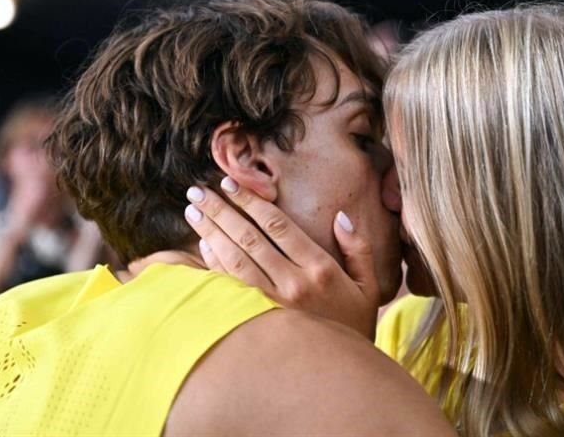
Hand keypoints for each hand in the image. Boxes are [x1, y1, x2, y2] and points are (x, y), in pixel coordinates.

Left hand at [185, 177, 379, 338]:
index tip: (231, 184)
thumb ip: (358, 249)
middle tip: (198, 192)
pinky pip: (229, 288)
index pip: (278, 225)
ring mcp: (271, 306)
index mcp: (319, 268)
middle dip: (221, 211)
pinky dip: (213, 265)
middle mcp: (292, 284)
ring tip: (194, 212)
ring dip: (211, 233)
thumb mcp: (369, 287)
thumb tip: (341, 217)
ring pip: (234, 260)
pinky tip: (201, 247)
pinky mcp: (256, 324)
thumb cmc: (354, 329)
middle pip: (249, 237)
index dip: (251, 201)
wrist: (341, 379)